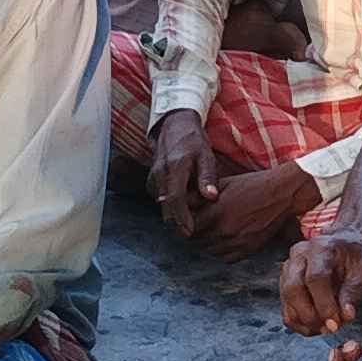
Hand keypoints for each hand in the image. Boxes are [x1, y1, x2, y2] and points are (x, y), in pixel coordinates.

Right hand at [149, 109, 217, 236]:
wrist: (173, 126)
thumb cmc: (192, 141)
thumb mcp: (206, 155)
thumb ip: (208, 177)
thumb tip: (211, 197)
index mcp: (174, 168)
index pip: (175, 199)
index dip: (181, 218)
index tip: (189, 231)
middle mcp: (159, 175)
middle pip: (166, 207)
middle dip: (178, 223)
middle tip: (193, 233)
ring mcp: (153, 178)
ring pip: (162, 206)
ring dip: (174, 215)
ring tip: (191, 222)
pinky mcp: (150, 182)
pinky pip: (159, 200)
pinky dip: (170, 207)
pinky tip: (184, 208)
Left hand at [197, 159, 322, 260]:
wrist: (281, 194)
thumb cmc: (251, 185)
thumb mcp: (223, 184)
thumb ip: (200, 196)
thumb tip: (181, 202)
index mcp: (216, 212)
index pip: (188, 227)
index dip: (185, 224)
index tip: (188, 220)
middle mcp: (224, 230)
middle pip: (197, 241)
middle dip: (195, 233)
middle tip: (199, 225)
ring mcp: (237, 242)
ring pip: (209, 251)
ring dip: (207, 242)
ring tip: (212, 230)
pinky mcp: (248, 250)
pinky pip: (225, 258)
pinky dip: (221, 251)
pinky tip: (224, 239)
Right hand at [280, 229, 361, 335]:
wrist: (348, 242)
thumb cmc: (358, 255)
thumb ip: (354, 292)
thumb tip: (345, 316)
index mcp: (320, 248)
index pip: (315, 278)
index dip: (324, 304)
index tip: (336, 323)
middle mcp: (299, 255)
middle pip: (293, 289)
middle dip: (311, 315)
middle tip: (330, 328)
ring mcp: (289, 268)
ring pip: (286, 301)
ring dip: (304, 321)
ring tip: (326, 328)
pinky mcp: (286, 283)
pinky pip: (286, 308)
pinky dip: (299, 323)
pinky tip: (317, 326)